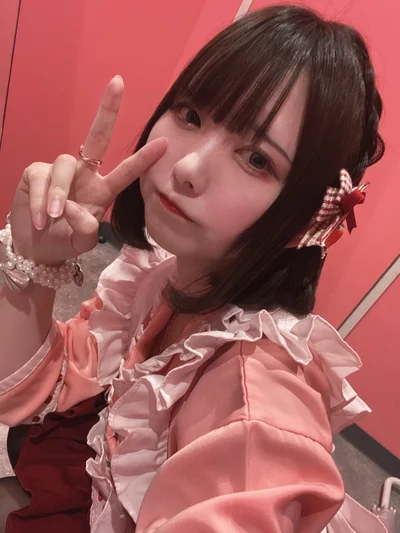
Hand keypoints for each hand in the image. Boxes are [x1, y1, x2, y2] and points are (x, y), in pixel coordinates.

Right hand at [9, 76, 166, 264]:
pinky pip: (41, 178)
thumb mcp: (82, 242)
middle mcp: (84, 175)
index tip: (164, 144)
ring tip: (53, 218)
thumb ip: (85, 230)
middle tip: (119, 83)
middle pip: (97, 137)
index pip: (126, 172)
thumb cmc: (64, 240)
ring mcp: (60, 171)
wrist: (35, 247)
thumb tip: (73, 210)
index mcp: (102, 190)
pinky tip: (40, 219)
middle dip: (107, 111)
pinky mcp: (36, 173)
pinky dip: (41, 200)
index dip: (143, 159)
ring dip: (60, 192)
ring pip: (65, 165)